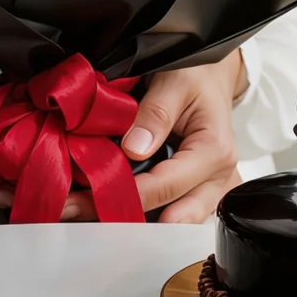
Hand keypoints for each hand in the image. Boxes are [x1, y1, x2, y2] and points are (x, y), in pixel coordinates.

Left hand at [63, 51, 247, 223]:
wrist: (210, 75)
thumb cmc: (197, 74)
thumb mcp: (176, 81)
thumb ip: (156, 112)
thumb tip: (133, 149)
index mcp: (214, 151)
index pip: (167, 185)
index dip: (127, 194)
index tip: (88, 195)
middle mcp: (217, 178)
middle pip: (171, 217)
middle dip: (125, 219)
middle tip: (79, 212)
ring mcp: (210, 190)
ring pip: (172, 222)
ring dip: (131, 219)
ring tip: (86, 209)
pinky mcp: (198, 192)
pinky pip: (172, 211)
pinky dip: (142, 211)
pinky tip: (109, 204)